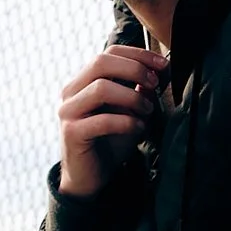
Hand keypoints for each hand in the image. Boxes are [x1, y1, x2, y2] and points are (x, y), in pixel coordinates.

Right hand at [56, 44, 167, 196]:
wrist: (91, 178)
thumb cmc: (110, 141)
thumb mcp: (130, 111)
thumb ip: (140, 91)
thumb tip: (160, 70)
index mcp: (84, 81)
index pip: (109, 52)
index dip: (138, 54)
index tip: (163, 64)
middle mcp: (71, 91)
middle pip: (101, 62)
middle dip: (135, 69)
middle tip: (155, 84)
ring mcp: (68, 111)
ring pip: (101, 87)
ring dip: (132, 97)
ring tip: (147, 110)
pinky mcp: (72, 132)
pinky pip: (102, 120)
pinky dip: (127, 122)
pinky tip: (138, 129)